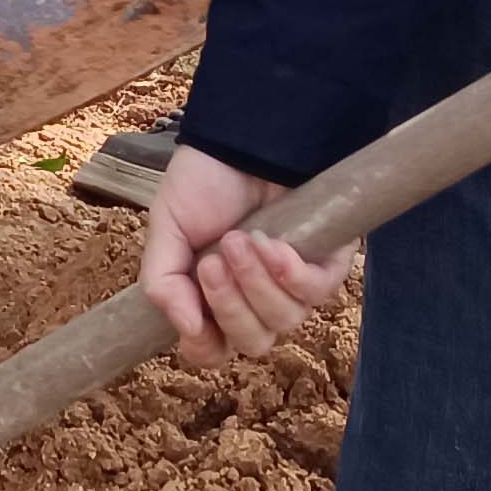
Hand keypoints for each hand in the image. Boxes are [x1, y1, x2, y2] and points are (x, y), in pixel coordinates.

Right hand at [139, 140, 357, 362]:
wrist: (240, 139)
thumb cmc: (203, 183)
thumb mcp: (166, 230)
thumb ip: (163, 282)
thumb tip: (185, 330)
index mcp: (214, 297)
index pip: (214, 351)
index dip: (205, 347)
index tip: (193, 319)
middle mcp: (255, 299)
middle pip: (253, 342)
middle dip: (229, 306)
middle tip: (213, 262)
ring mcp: (292, 285)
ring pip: (284, 321)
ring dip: (256, 282)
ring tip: (239, 239)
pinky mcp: (326, 264)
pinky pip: (315, 293)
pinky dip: (289, 273)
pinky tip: (272, 244)